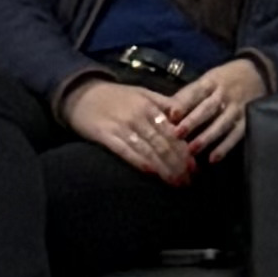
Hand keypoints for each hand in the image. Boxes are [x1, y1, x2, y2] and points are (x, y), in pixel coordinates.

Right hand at [62, 78, 197, 182]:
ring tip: (176, 183)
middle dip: (179, 164)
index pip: (173, 132)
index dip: (186, 151)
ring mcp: (122, 126)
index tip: (196, 168)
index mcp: (150, 105)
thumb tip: (186, 117)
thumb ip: (164, 105)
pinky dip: (140, 162)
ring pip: (149, 150)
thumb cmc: (116, 96)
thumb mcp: (143, 93)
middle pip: (163, 144)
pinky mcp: (105, 135)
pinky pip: (126, 151)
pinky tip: (151, 173)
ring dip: (164, 168)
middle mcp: (138, 116)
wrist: (81, 93)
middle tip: (190, 181)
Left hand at [165, 57, 267, 159]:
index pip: (196, 91)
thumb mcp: (208, 78)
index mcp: (211, 81)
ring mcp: (237, 108)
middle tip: (178, 134)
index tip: (172, 114)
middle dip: (193, 121)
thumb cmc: (224, 79)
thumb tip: (165, 110)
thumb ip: (188, 94)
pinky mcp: (247, 120)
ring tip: (192, 150)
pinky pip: (236, 135)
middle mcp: (224, 94)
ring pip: (221, 124)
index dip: (184, 103)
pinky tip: (213, 159)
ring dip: (207, 137)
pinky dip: (225, 147)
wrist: (258, 73)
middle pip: (208, 108)